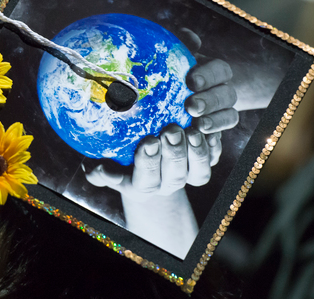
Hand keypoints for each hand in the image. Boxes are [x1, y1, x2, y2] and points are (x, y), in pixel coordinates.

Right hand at [84, 124, 218, 258]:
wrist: (144, 156)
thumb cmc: (117, 158)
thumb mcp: (102, 164)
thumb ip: (99, 170)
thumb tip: (99, 171)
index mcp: (141, 185)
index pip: (145, 181)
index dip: (148, 163)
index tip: (147, 141)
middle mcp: (166, 183)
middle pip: (175, 176)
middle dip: (174, 153)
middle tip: (171, 130)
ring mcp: (186, 174)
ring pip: (198, 173)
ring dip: (197, 152)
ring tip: (192, 130)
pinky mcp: (202, 163)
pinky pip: (213, 159)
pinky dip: (214, 147)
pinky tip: (210, 130)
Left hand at [180, 28, 238, 133]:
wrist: (170, 96)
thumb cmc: (172, 71)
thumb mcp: (176, 56)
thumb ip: (182, 43)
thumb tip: (190, 38)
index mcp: (214, 71)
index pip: (221, 70)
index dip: (209, 75)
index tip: (191, 81)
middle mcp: (222, 91)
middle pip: (227, 95)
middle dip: (210, 101)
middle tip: (191, 106)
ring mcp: (221, 112)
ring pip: (229, 117)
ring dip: (215, 121)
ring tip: (197, 126)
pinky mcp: (214, 129)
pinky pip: (221, 136)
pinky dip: (213, 138)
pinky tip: (198, 138)